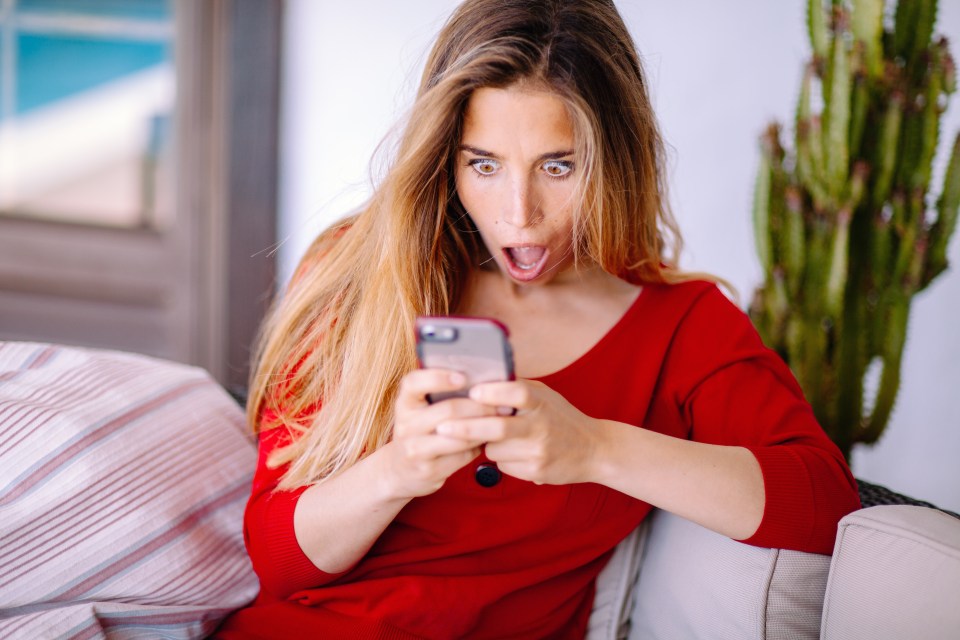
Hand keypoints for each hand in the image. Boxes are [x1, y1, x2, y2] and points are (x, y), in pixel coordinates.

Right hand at [386, 369, 495, 498]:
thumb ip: (439, 395)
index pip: (414, 383)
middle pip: (448, 410)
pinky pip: (463, 455)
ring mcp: (415, 449)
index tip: (463, 377)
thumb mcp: (419, 410)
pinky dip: (478, 445)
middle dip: (479, 406)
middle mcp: (406, 425)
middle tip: (501, 403)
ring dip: (483, 427)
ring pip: (459, 435)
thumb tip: (480, 379)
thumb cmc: (419, 432)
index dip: (438, 377)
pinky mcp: (429, 469)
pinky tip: (486, 439)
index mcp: (405, 403)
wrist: (399, 471)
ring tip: (500, 420)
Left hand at [436, 380, 602, 485]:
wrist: (593, 450)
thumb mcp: (544, 396)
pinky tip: (515, 453)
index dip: (493, 392)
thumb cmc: (560, 417)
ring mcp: (539, 451)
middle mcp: (542, 426)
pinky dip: (501, 459)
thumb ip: (516, 389)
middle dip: (466, 427)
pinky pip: (503, 466)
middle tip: (442, 426)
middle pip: (498, 427)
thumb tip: (479, 380)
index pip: (517, 393)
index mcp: (542, 402)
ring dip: (487, 444)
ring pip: (493, 450)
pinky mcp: (536, 472)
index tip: (471, 392)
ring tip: (499, 438)